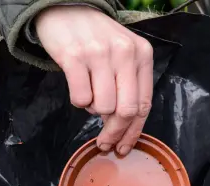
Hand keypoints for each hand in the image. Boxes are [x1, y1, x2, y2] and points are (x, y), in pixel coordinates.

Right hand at [36, 6, 153, 154]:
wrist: (66, 8)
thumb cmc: (96, 38)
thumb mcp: (122, 55)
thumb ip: (128, 86)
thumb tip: (124, 127)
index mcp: (142, 54)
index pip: (144, 104)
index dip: (133, 132)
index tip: (123, 147)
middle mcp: (124, 53)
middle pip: (125, 111)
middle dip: (114, 132)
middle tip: (104, 141)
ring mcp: (99, 54)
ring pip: (102, 107)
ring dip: (93, 110)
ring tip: (89, 93)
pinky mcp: (74, 57)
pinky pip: (80, 98)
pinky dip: (78, 101)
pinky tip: (78, 86)